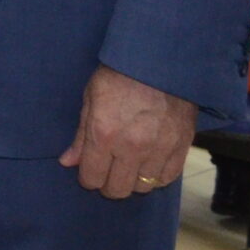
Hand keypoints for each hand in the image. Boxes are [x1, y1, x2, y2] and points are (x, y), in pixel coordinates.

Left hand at [60, 65, 196, 198]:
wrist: (159, 60)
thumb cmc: (119, 74)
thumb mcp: (90, 98)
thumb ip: (81, 135)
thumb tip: (68, 162)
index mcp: (103, 134)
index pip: (92, 177)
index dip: (87, 178)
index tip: (89, 172)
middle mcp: (131, 147)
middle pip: (117, 189)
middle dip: (108, 184)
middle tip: (108, 172)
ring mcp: (159, 149)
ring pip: (143, 187)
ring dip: (133, 181)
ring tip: (129, 166)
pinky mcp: (181, 147)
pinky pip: (167, 178)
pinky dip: (157, 176)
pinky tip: (149, 164)